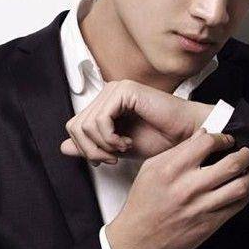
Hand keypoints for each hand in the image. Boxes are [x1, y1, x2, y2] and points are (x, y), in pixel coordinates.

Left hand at [60, 79, 213, 164]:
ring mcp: (116, 89)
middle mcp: (108, 93)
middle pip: (75, 126)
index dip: (85, 149)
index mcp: (106, 105)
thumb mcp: (117, 149)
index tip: (106, 159)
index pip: (75, 126)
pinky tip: (127, 142)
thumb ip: (91, 147)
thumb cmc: (159, 140)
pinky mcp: (125, 91)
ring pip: (85, 124)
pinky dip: (110, 138)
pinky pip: (100, 120)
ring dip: (103, 145)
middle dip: (91, 150)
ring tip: (123, 148)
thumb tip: (63, 147)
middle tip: (113, 157)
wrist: (185, 137)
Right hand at [105, 128, 248, 248]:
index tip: (226, 140)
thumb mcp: (152, 167)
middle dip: (245, 155)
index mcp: (173, 169)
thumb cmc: (143, 201)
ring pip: (240, 187)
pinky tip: (240, 190)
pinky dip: (244, 195)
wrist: (137, 237)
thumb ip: (178, 149)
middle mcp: (189, 187)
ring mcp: (201, 207)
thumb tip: (202, 134)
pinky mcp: (209, 224)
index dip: (222, 138)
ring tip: (248, 172)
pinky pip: (237, 207)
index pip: (208, 143)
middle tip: (246, 153)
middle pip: (231, 164)